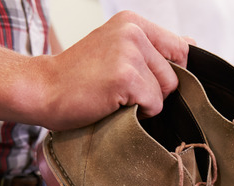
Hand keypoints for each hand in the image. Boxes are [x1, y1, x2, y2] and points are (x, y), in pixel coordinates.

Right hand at [34, 11, 190, 129]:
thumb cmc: (78, 78)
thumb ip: (154, 48)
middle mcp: (133, 32)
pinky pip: (154, 104)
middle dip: (154, 90)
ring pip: (166, 91)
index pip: (181, 49)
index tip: (142, 79)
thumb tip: (192, 45)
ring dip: (145, 102)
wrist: (42, 89)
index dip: (168, 73)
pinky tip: (112, 103)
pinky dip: (138, 113)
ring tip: (114, 96)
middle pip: (176, 75)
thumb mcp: (117, 51)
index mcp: (132, 23)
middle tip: (119, 89)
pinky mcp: (126, 77)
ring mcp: (130, 53)